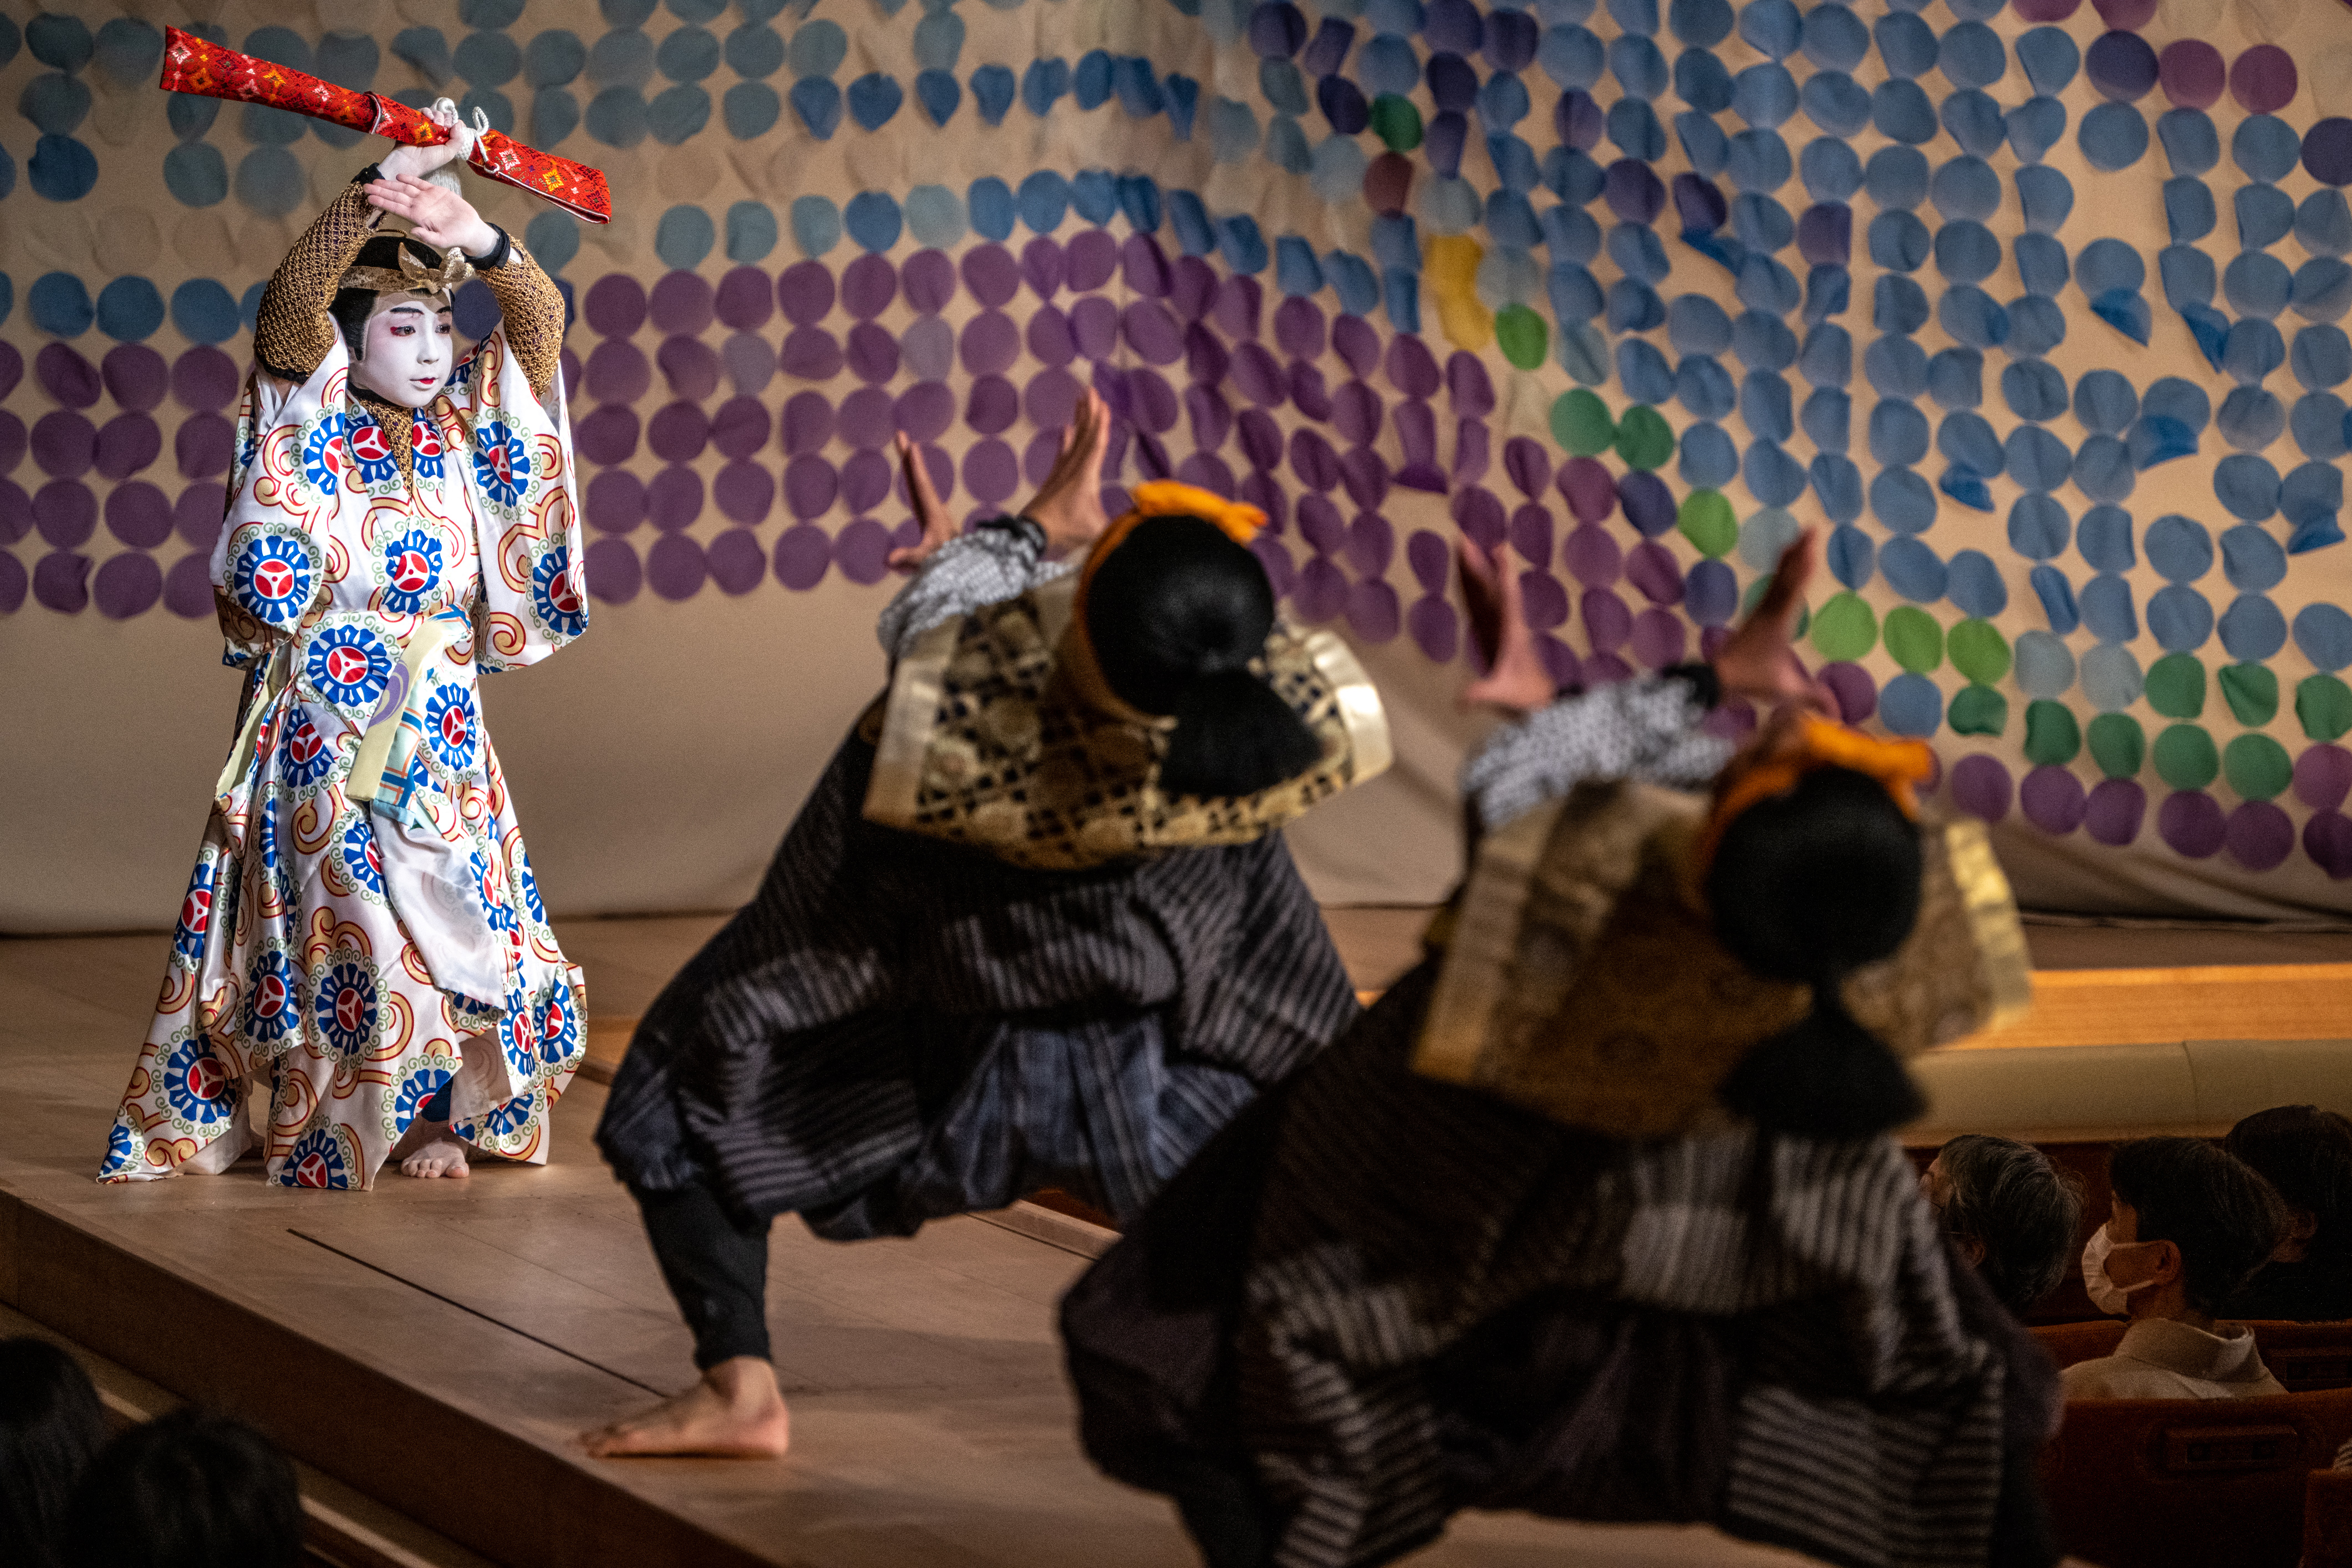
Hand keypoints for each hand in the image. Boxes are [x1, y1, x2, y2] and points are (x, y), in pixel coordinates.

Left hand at [365, 173, 499, 261]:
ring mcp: (427, 198)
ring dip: (390, 184)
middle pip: (396, 197)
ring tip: (376, 180)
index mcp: (418, 217)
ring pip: (404, 189)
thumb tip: (412, 232)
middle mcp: (419, 206)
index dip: (383, 202)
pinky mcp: (437, 191)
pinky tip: (399, 176)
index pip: (396, 208)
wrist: (471, 229)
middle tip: (365, 186)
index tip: (370, 198)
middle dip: (381, 191)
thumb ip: (428, 237)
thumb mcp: (443, 241)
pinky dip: (410, 179)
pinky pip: (420, 183)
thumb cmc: (457, 237)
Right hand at [377, 99, 475, 182]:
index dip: (455, 123)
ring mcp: (426, 126)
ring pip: (435, 114)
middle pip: (446, 118)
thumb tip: (460, 124)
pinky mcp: (416, 121)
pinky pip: (423, 111)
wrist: (408, 160)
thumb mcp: (448, 153)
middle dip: (446, 119)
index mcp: (445, 139)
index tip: (452, 127)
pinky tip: (428, 116)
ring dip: (437, 115)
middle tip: (443, 125)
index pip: (454, 126)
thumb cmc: (428, 160)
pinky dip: (427, 111)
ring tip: (434, 122)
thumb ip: (457, 140)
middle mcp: (437, 132)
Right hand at [886, 433, 955, 572]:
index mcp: (934, 514)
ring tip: (903, 443)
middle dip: (909, 456)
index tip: (912, 447)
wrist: (961, 565)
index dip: (916, 467)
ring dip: (910, 462)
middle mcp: (934, 507)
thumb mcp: (926, 559)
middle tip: (900, 434)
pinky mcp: (929, 514)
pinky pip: (918, 490)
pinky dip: (912, 476)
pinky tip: (908, 469)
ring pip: (918, 480)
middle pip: (918, 476)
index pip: (922, 486)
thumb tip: (888, 559)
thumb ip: (909, 557)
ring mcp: (931, 509)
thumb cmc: (945, 560)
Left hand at [1019, 390, 1110, 557]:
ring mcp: (1062, 471)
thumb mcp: (1099, 530)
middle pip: (1084, 434)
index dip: (1101, 424)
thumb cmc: (1065, 530)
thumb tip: (1142, 520)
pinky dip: (1066, 439)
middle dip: (1089, 412)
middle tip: (1090, 390)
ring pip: (1073, 439)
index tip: (1103, 405)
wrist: (1032, 533)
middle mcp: (1073, 467)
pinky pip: (1063, 451)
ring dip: (1078, 419)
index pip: (1096, 444)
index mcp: (1086, 475)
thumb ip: (1121, 524)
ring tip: (1081, 400)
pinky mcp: (1055, 477)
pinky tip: (1066, 429)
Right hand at [1458, 539, 1557, 715]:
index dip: (1504, 573)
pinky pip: (1482, 604)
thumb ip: (1481, 694)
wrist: (1540, 699)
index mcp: (1512, 632)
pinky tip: (1466, 577)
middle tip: (1465, 539)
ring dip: (1477, 570)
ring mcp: (1501, 627)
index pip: (1507, 597)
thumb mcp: (1503, 694)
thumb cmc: (1526, 694)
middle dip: (1480, 563)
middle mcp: (1507, 624)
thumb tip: (1460, 699)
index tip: (1500, 549)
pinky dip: (1474, 588)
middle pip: (1492, 587)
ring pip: (1487, 592)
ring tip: (1466, 547)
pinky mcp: (1494, 634)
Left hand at [1710, 530, 1832, 712]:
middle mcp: (1768, 611)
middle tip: (1811, 529)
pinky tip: (1788, 563)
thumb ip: (1811, 697)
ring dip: (1791, 558)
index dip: (1801, 572)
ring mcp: (1762, 610)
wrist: (1718, 677)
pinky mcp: (1758, 613)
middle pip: (1786, 576)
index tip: (1809, 551)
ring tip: (1802, 538)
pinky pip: (1774, 585)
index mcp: (1777, 624)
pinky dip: (1784, 570)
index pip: (1792, 593)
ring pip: (1779, 577)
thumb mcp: (1784, 690)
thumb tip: (1836, 713)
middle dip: (1800, 553)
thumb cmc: (1751, 681)